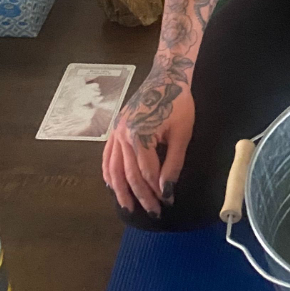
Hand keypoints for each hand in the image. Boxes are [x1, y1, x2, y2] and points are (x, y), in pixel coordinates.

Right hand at [102, 64, 194, 216]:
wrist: (166, 78)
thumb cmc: (179, 103)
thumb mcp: (182, 135)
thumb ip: (173, 164)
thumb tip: (166, 191)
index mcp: (140, 135)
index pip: (147, 172)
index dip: (157, 190)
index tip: (167, 203)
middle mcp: (123, 135)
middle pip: (129, 174)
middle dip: (141, 196)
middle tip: (153, 212)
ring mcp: (115, 132)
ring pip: (114, 169)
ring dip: (120, 191)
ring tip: (128, 208)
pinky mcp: (114, 129)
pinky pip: (107, 156)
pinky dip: (109, 173)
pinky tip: (113, 186)